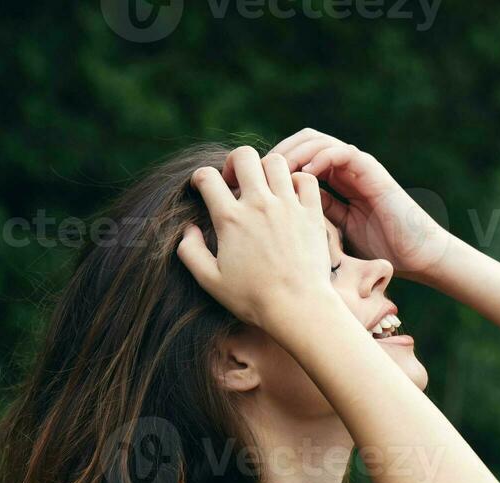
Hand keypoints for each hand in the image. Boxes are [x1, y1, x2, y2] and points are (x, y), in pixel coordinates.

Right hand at [178, 147, 340, 337]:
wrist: (298, 308)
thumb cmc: (253, 299)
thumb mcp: (211, 281)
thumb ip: (190, 253)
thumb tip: (188, 230)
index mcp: (230, 219)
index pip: (207, 177)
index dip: (200, 178)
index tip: (204, 190)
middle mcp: (259, 205)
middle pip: (243, 156)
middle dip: (234, 163)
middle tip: (236, 181)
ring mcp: (288, 206)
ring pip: (276, 161)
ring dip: (266, 170)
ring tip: (265, 188)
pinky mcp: (311, 214)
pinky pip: (306, 179)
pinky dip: (298, 181)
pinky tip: (291, 197)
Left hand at [271, 128, 451, 277]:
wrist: (415, 255)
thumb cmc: (377, 251)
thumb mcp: (330, 235)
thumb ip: (307, 219)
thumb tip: (271, 219)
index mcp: (331, 183)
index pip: (292, 161)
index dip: (268, 167)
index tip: (246, 185)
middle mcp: (342, 170)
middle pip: (300, 143)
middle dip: (275, 154)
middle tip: (254, 172)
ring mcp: (356, 167)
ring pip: (316, 141)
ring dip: (293, 151)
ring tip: (274, 170)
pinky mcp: (371, 170)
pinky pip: (341, 152)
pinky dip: (321, 157)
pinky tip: (304, 173)